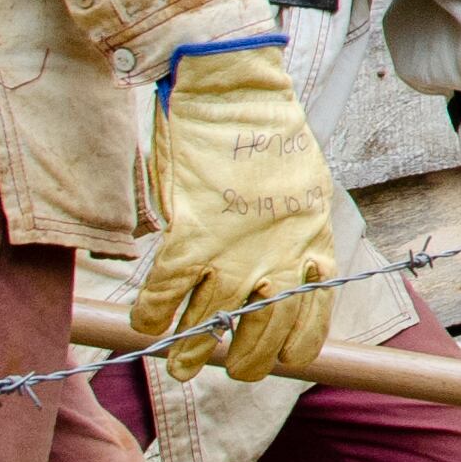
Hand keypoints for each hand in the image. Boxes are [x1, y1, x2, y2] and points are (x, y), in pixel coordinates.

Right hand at [136, 44, 337, 381]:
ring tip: (176, 364)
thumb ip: (297, 241)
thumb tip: (286, 275)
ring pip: (207, 329)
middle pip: (259, 343)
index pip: (308, 330)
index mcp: (313, 251)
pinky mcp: (190, 239)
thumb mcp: (308, 196)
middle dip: (238, 364)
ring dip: (187, 352)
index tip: (270, 356)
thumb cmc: (272, 141)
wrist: (237, 97)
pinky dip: (151, 317)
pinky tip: (146, 322)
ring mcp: (233, 255)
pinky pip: (165, 298)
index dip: (285, 351)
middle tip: (217, 364)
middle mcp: (278, 264)